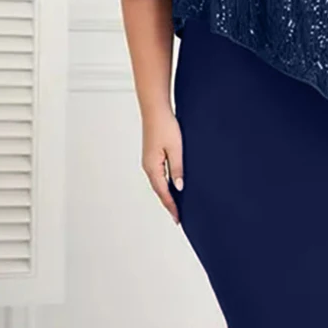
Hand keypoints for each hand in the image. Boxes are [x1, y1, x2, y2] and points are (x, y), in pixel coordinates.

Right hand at [141, 107, 183, 223]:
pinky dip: (164, 185)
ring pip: (158, 183)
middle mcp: (148, 166)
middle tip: (177, 217)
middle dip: (168, 204)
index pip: (163, 192)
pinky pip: (158, 175)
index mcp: (153, 167)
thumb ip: (177, 168)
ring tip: (175, 206)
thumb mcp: (176, 149)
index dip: (172, 206)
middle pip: (159, 190)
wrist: (155, 110)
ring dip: (166, 195)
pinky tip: (171, 186)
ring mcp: (149, 161)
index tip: (178, 218)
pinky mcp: (151, 156)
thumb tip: (179, 187)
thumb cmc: (165, 126)